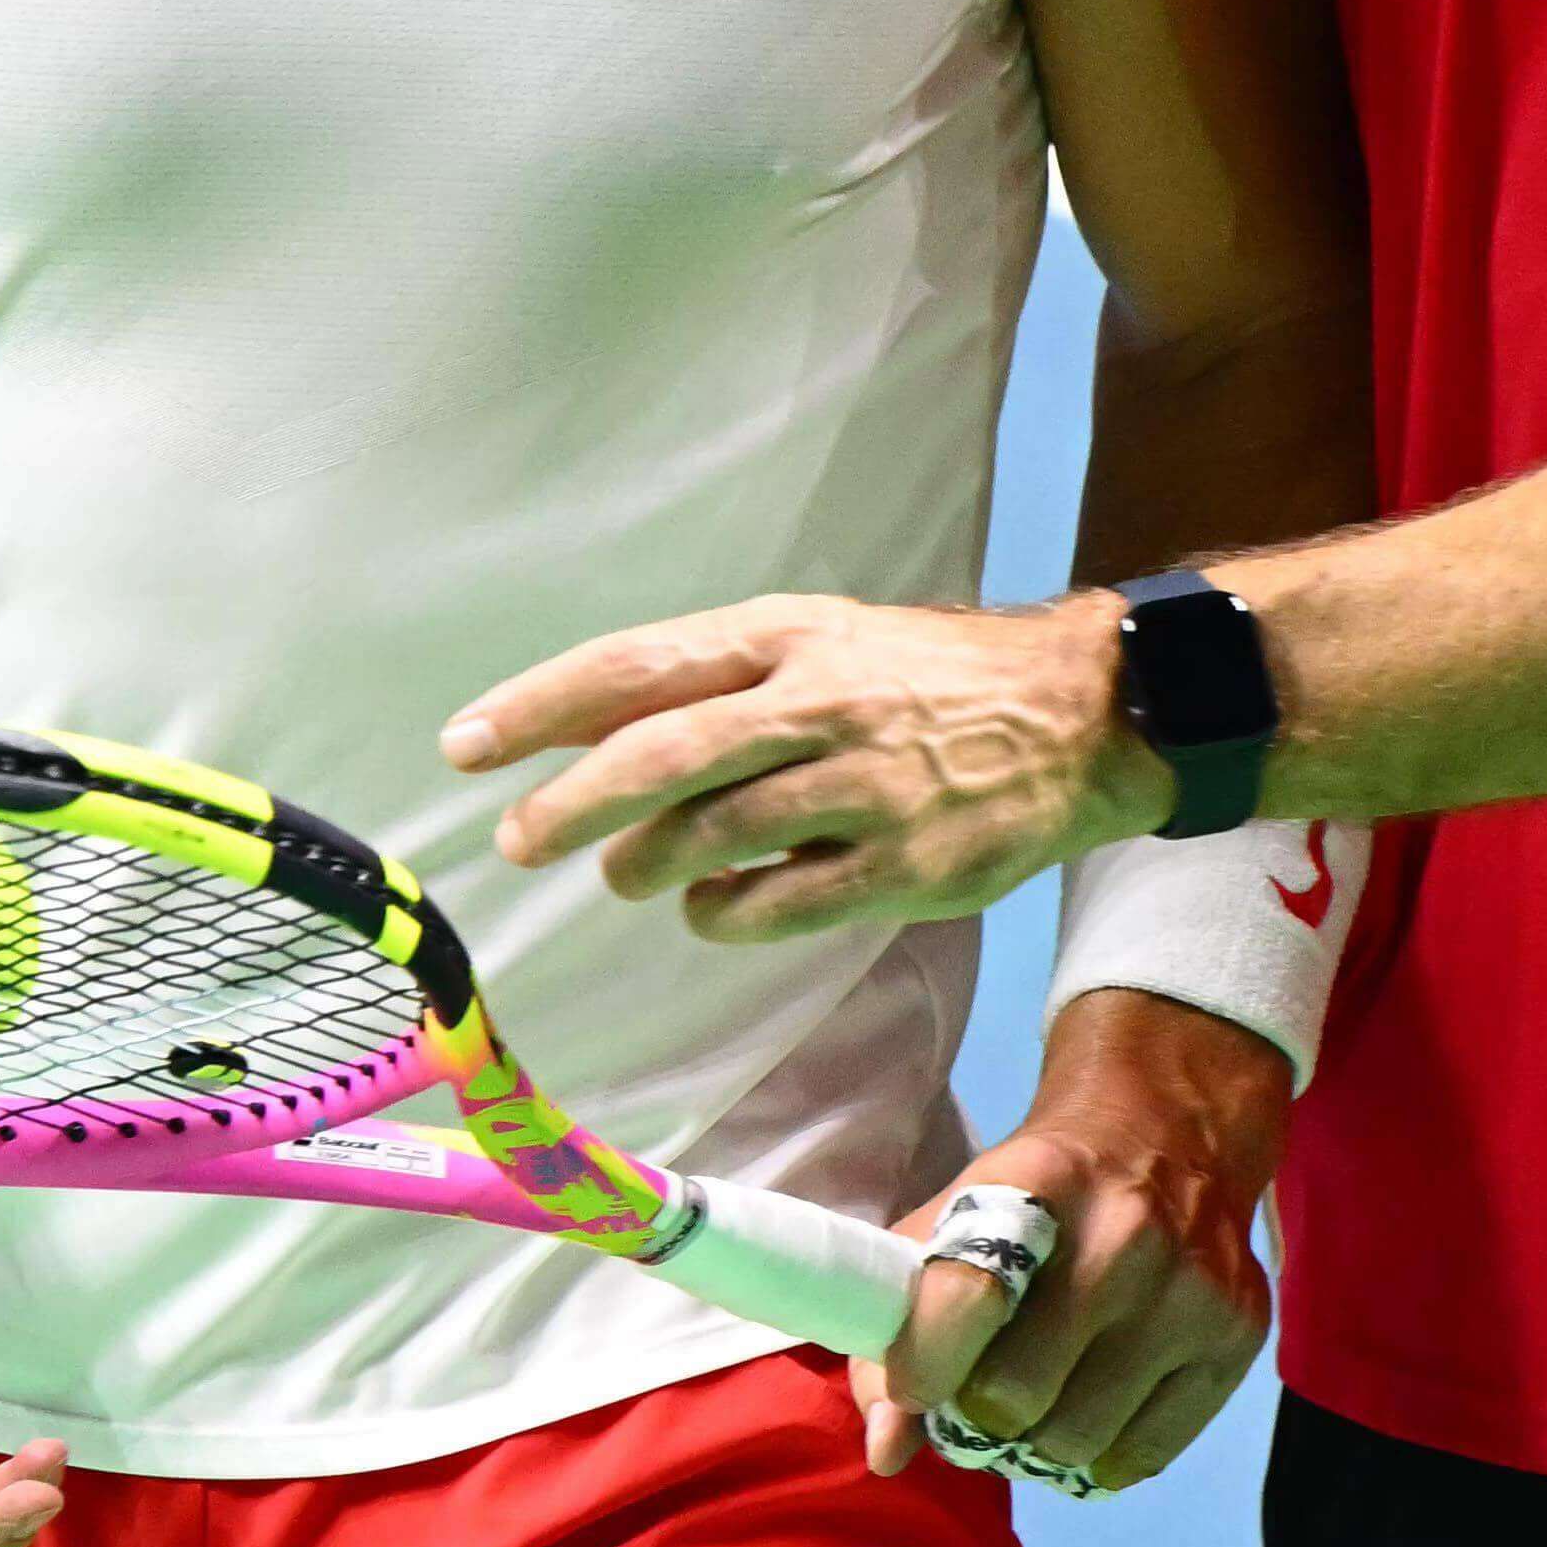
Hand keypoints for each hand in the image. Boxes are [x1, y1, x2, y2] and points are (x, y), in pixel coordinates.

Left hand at [454, 590, 1159, 936]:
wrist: (1082, 714)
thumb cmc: (927, 678)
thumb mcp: (821, 640)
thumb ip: (715, 681)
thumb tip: (583, 727)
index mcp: (789, 633)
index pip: (636, 666)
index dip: (539, 706)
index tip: (464, 745)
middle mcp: (821, 700)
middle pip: (659, 759)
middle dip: (568, 807)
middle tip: (518, 841)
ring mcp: (866, 786)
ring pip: (711, 837)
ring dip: (645, 864)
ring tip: (627, 873)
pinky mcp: (906, 865)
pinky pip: (777, 905)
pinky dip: (722, 913)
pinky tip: (711, 907)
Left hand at [865, 989, 1290, 1497]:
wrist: (1171, 1132)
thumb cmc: (1039, 1192)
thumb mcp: (956, 1219)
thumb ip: (901, 1328)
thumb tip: (886, 1450)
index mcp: (1037, 1182)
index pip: (967, 1295)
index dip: (923, 1364)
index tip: (916, 1389)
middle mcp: (1125, 1234)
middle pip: (1017, 1394)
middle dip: (980, 1416)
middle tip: (978, 1402)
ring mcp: (1193, 1290)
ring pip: (1076, 1442)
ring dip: (1035, 1446)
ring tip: (1034, 1409)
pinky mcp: (1239, 1337)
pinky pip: (1141, 1457)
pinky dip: (1097, 1458)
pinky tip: (1090, 1413)